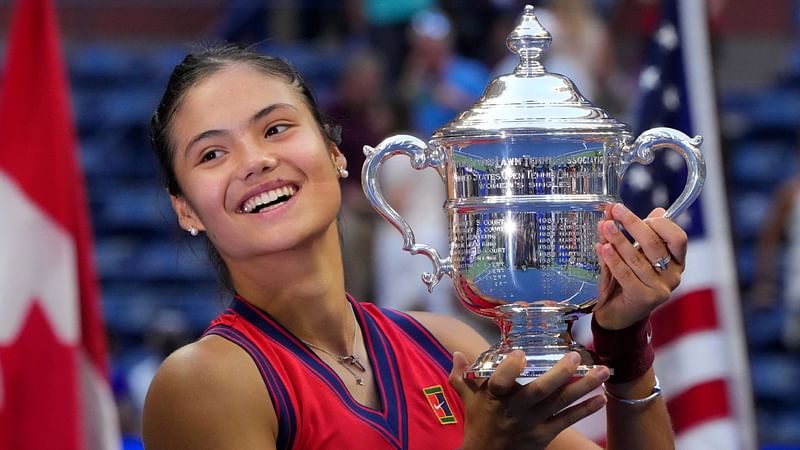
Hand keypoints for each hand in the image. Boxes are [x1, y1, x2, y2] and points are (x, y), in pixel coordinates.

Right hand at [450, 351, 608, 449]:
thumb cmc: (478, 422)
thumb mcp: (467, 398)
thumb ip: (462, 376)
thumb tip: (456, 353)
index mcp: (494, 397)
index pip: (500, 381)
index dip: (510, 369)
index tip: (520, 353)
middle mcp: (515, 410)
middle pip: (538, 391)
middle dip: (558, 374)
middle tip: (575, 356)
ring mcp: (532, 423)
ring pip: (560, 403)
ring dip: (583, 387)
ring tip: (603, 371)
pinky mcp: (545, 434)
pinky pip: (568, 420)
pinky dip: (585, 409)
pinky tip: (601, 397)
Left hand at [593, 203, 687, 329]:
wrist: (618, 315)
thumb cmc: (626, 281)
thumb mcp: (634, 255)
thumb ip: (636, 234)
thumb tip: (642, 209)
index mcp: (676, 262)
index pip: (678, 238)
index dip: (660, 223)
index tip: (641, 213)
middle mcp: (672, 275)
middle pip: (655, 244)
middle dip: (634, 224)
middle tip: (616, 211)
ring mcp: (659, 289)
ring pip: (638, 259)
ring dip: (619, 239)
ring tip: (605, 226)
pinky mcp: (644, 298)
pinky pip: (626, 274)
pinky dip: (612, 259)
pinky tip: (602, 247)